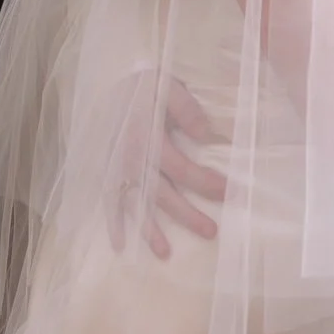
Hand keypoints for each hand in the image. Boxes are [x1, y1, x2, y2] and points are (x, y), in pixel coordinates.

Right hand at [106, 73, 226, 258]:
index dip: (206, 183)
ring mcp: (117, 169)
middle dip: (187, 215)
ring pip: (136, 204)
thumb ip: (187, 109)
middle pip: (163, 194)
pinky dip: (112, 223)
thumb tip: (207, 137)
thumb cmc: (142, 84)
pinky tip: (120, 245)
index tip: (229, 193)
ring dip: (150, 229)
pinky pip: (108, 202)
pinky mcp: (104, 172)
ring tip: (165, 253)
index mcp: (150, 139)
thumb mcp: (167, 85)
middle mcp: (133, 160)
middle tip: (210, 232)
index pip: (184, 170)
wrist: (104, 80)